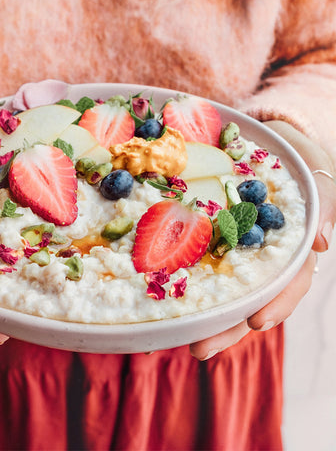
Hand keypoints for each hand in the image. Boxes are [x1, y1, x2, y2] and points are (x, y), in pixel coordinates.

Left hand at [189, 121, 334, 359]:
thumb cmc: (298, 156)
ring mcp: (239, 250)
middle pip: (253, 299)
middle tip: (200, 349)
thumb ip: (324, 199)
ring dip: (208, 318)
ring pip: (227, 291)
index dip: (277, 303)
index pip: (291, 281)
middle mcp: (266, 255)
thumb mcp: (315, 168)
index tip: (256, 322)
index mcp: (293, 245)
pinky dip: (189, 284)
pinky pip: (202, 264)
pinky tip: (169, 303)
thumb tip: (320, 243)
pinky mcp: (215, 239)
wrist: (271, 140)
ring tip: (182, 340)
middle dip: (229, 327)